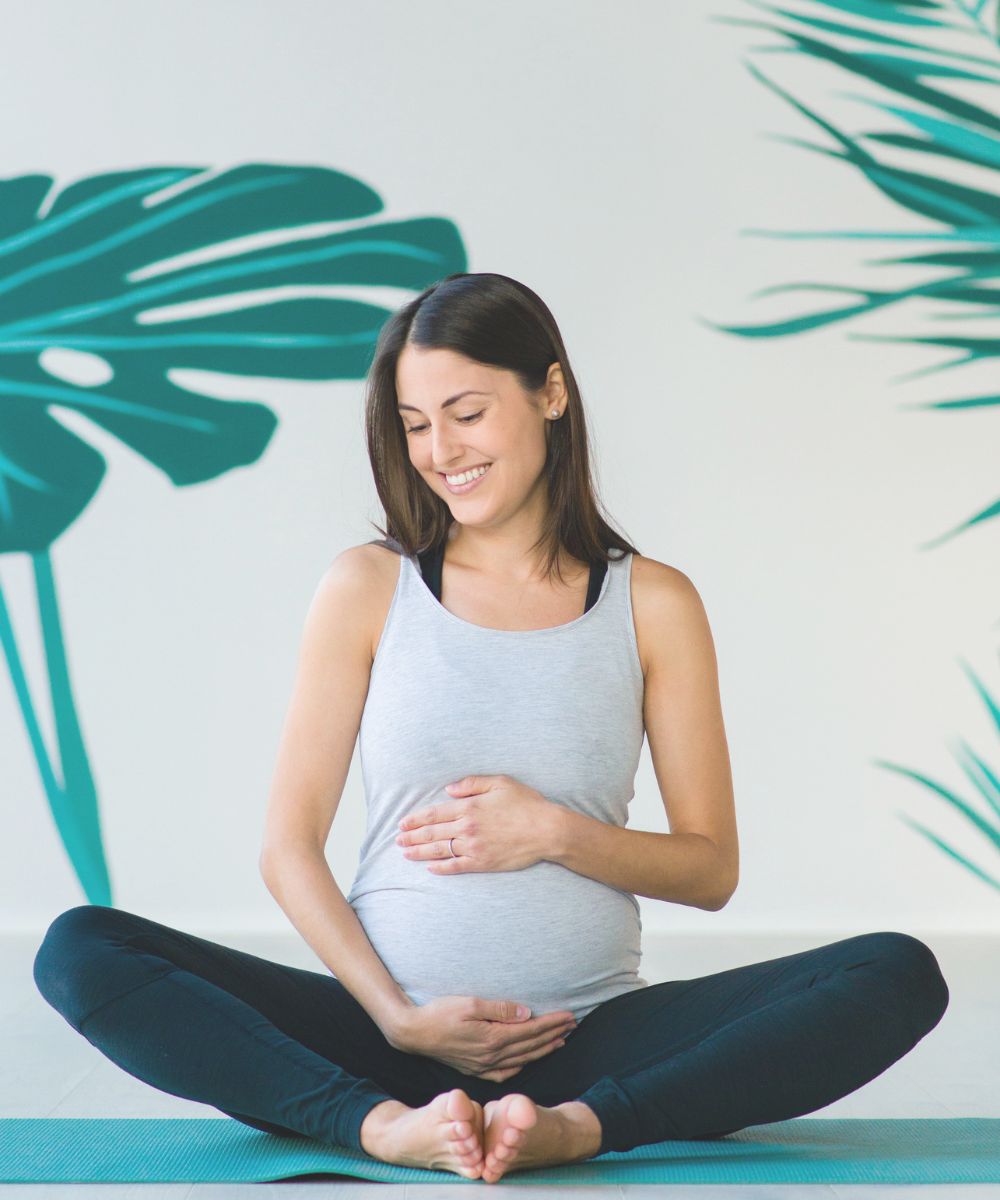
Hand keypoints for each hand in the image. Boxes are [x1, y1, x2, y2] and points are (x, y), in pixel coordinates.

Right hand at [391, 994, 576, 1080]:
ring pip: (521, 1059)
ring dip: (543, 1050)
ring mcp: (483, 1066)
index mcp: (492, 1038)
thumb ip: (499, 1010)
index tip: (569, 1016)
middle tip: (572, 1026)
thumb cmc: (440, 1013)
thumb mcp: (470, 1003)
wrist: (414, 1033)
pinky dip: (521, 1066)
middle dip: (553, 1035)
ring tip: (559, 1041)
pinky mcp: (475, 1070)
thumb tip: (526, 1013)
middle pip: (530, 1046)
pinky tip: (528, 1061)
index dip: (551, 1023)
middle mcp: (491, 1056)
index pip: (530, 1031)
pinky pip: (505, 1072)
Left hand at [396, 774, 556, 873]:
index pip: (434, 814)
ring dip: (420, 853)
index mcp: (469, 807)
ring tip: (406, 854)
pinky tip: (430, 868)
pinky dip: (442, 868)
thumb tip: (449, 789)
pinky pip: (457, 867)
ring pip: (440, 851)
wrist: (546, 830)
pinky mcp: (483, 862)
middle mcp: (467, 827)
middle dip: (412, 837)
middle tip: (397, 840)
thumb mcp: (500, 783)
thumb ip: (472, 784)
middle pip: (432, 833)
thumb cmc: (526, 803)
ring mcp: (474, 847)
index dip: (416, 819)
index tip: (403, 823)